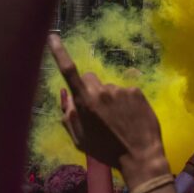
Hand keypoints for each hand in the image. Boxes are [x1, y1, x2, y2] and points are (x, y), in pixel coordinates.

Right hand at [48, 35, 167, 183]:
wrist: (140, 156)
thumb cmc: (105, 150)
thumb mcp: (79, 138)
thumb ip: (68, 114)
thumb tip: (64, 93)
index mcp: (85, 103)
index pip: (69, 72)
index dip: (59, 52)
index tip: (53, 36)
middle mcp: (102, 91)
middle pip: (89, 78)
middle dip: (89, 89)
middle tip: (96, 110)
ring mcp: (121, 89)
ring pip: (108, 87)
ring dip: (109, 98)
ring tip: (117, 119)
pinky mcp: (137, 91)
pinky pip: (125, 91)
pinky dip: (125, 101)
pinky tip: (130, 117)